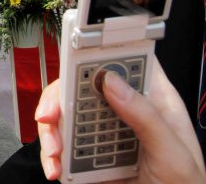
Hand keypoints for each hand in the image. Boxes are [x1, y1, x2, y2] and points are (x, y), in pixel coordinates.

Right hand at [36, 57, 205, 182]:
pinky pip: (61, 146)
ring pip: (64, 115)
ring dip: (51, 131)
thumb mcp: (174, 154)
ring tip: (54, 152)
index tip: (76, 61)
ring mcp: (102, 132)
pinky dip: (51, 155)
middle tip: (49, 115)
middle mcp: (123, 111)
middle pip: (80, 86)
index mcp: (152, 101)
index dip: (99, 54)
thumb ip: (146, 118)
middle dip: (59, 99)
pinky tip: (56, 168)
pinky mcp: (87, 155)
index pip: (122, 63)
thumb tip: (112, 81)